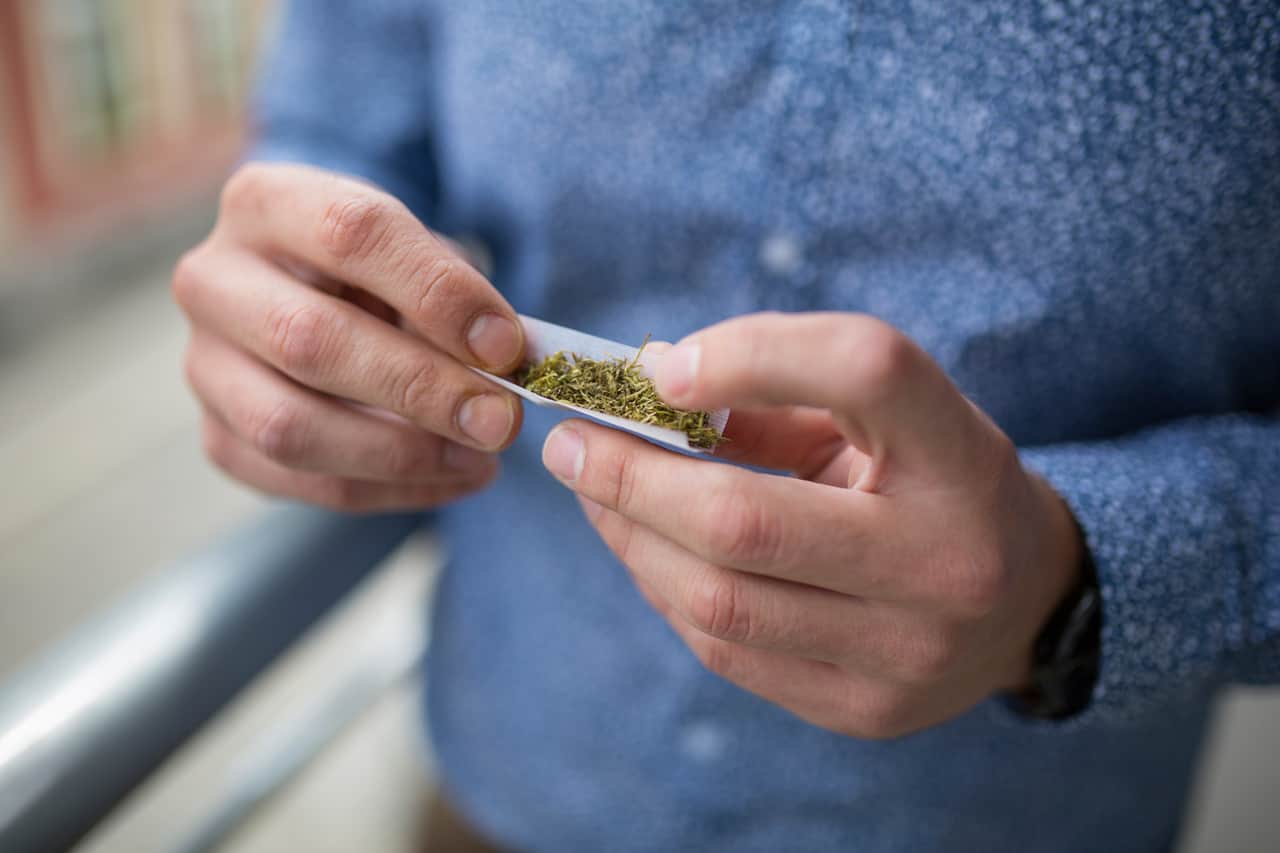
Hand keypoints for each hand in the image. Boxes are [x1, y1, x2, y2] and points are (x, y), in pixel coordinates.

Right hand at [174, 162, 524, 510]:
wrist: (315, 298)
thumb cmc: (381, 273)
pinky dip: (388, 490)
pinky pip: (300, 482)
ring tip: (482, 457)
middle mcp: (213, 280)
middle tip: (501, 418)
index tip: (506, 345)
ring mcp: (204, 365)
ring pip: (289, 426)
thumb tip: (508, 364)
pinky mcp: (218, 437)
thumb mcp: (417, 257)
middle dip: (420, 386)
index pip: (350, 233)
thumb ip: (456, 297)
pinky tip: (453, 479)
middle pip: (309, 338)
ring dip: (401, 453)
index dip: (437, 292)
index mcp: (267, 203)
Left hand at [542, 312, 1082, 737]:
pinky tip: (645, 551)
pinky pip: (727, 651)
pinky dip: (667, 591)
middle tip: (567, 445)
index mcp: (963, 456)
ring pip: (718, 600)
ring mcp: (904, 653)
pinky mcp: (864, 711)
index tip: (656, 369)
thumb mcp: (887, 415)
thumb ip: (781, 386)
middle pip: (746, 520)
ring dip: (631, 540)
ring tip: (594, 495)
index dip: (749, 354)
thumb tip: (646, 383)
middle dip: (629, 479)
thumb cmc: (934, 480)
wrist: (1026, 603)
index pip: (865, 370)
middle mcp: (945, 562)